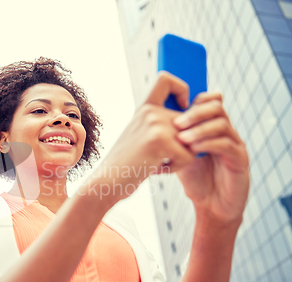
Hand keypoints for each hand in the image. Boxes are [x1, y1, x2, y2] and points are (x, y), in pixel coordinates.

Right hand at [92, 72, 196, 203]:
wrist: (107, 181)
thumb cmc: (127, 165)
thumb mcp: (141, 137)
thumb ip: (161, 125)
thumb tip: (196, 121)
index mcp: (144, 108)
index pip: (165, 79)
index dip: (181, 87)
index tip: (183, 106)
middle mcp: (150, 112)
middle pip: (192, 121)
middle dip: (186, 145)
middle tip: (160, 157)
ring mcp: (155, 123)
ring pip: (193, 141)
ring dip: (180, 158)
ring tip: (156, 162)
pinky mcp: (159, 140)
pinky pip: (189, 156)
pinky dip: (175, 168)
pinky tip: (155, 169)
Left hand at [174, 92, 249, 226]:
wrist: (211, 206)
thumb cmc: (195, 180)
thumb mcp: (178, 154)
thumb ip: (170, 138)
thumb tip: (147, 122)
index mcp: (211, 126)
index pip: (206, 101)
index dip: (191, 100)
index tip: (174, 109)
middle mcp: (226, 131)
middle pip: (216, 106)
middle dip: (194, 113)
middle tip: (177, 123)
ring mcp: (235, 143)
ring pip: (222, 123)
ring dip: (199, 129)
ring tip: (182, 140)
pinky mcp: (240, 159)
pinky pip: (227, 144)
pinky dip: (208, 144)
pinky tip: (193, 151)